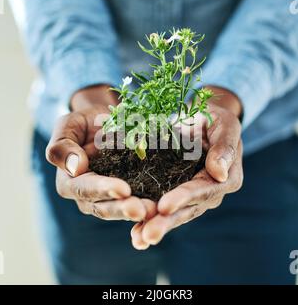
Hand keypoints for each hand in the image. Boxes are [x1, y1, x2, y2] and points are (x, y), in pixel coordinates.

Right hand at [46, 85, 156, 222]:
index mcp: (70, 181)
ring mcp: (109, 197)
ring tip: (155, 211)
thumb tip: (75, 168)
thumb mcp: (68, 126)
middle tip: (142, 210)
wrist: (103, 122)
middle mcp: (88, 195)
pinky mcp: (128, 193)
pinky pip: (137, 201)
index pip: (85, 188)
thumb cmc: (83, 123)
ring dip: (138, 211)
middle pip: (104, 206)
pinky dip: (148, 205)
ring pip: (122, 209)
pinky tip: (162, 207)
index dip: (103, 189)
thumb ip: (62, 146)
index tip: (123, 189)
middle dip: (123, 209)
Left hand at [131, 87, 243, 248]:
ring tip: (138, 240)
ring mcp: (192, 196)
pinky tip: (135, 234)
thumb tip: (219, 173)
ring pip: (175, 214)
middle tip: (147, 236)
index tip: (164, 207)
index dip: (184, 198)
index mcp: (224, 178)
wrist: (203, 122)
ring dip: (156, 226)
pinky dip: (150, 220)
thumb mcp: (225, 125)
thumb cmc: (216, 120)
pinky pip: (164, 209)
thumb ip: (225, 147)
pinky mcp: (177, 193)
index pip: (203, 190)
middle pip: (187, 210)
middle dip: (167, 222)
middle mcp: (209, 193)